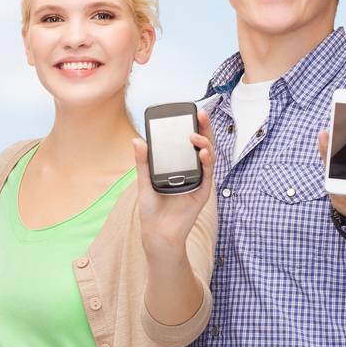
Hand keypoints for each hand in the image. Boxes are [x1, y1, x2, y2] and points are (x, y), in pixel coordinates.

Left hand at [136, 109, 214, 254]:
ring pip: (208, 157)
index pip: (188, 142)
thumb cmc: (152, 209)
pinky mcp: (202, 193)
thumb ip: (143, 161)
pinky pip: (207, 174)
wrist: (158, 233)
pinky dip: (206, 162)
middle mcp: (191, 171)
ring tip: (195, 135)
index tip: (189, 112)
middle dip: (203, 128)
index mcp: (179, 166)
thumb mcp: (144, 181)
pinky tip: (202, 153)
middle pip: (202, 145)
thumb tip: (137, 140)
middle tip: (199, 114)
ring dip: (204, 144)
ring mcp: (199, 181)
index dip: (191, 126)